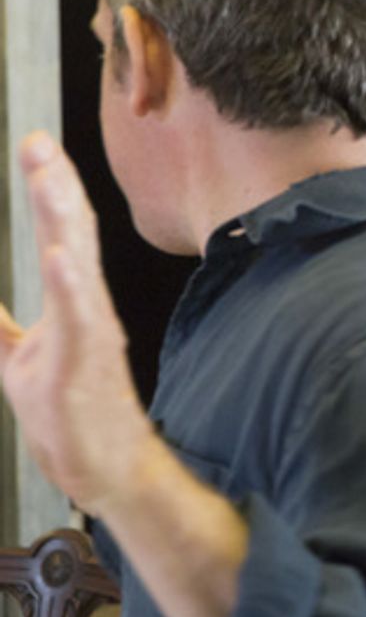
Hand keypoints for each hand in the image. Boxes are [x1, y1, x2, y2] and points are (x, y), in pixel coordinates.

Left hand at [0, 132, 157, 516]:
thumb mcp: (20, 363)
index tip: (36, 145)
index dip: (48, 188)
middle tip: (40, 145)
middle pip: (74, 237)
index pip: (63, 235)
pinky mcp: (86, 367)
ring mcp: (91, 337)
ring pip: (79, 268)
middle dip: (55, 188)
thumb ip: (0, 329)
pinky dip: (72, 286)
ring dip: (65, 223)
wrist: (105, 470)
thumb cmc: (72, 419)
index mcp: (74, 305)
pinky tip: (63, 258)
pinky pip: (81, 321)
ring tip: (52, 182)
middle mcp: (87, 311)